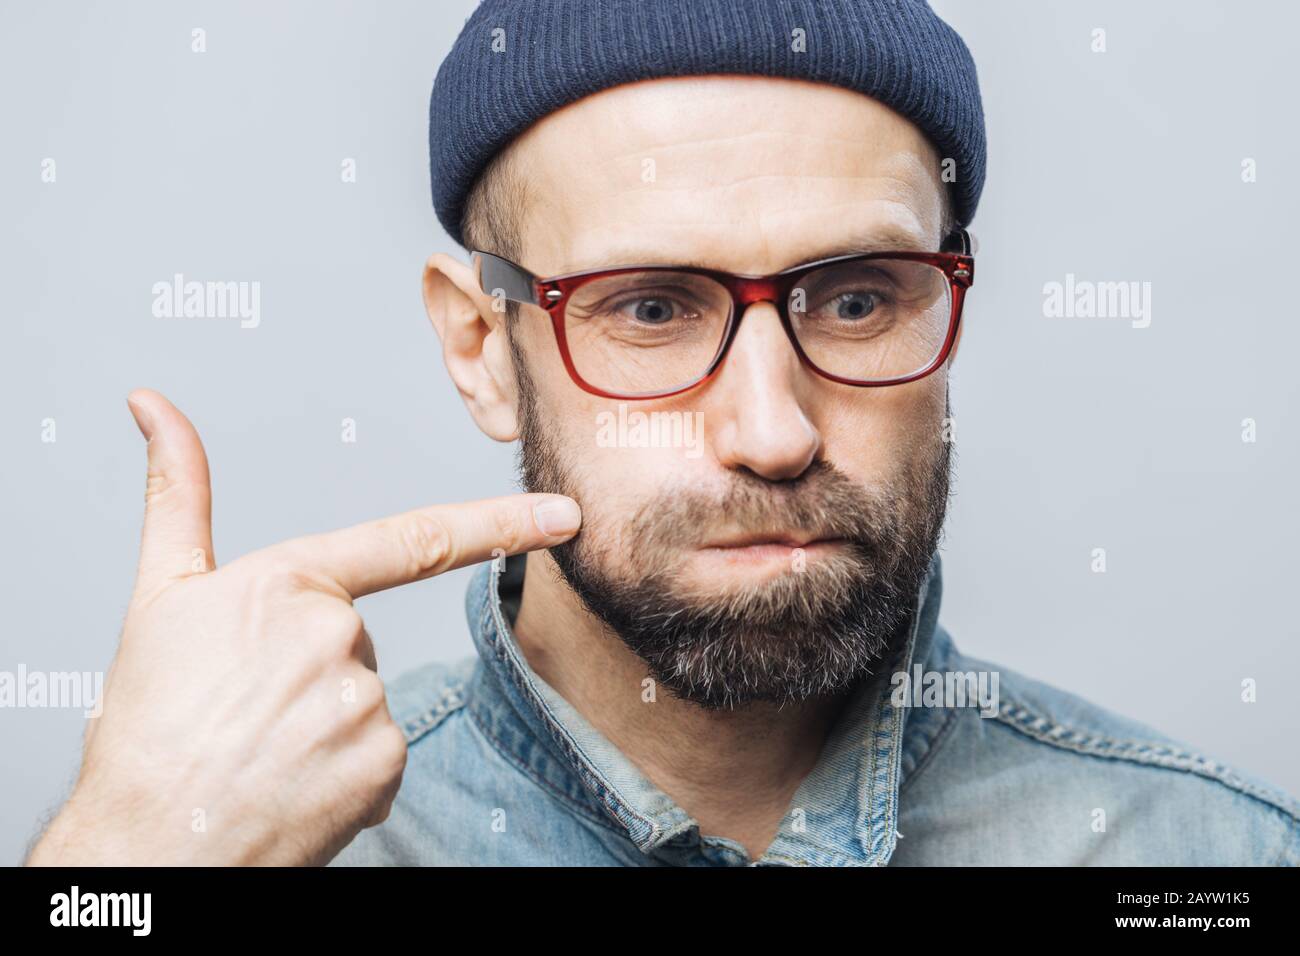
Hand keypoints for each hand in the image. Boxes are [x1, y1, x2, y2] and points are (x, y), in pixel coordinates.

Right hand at [26, 389, 580, 865]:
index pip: (417, 540)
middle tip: (250, 710)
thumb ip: (177, 494)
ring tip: (260, 751)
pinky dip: (341, 773)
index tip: (565, 515)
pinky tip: (290, 784)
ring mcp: (367, 700)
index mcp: (292, 581)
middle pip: (357, 640)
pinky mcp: (382, 764)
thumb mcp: (158, 595)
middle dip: (313, 670)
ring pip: (365, 700)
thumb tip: (153, 404)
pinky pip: (378, 757)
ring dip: (324, 725)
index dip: (502, 524)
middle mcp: (340, 634)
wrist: (145, 839)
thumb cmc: (150, 721)